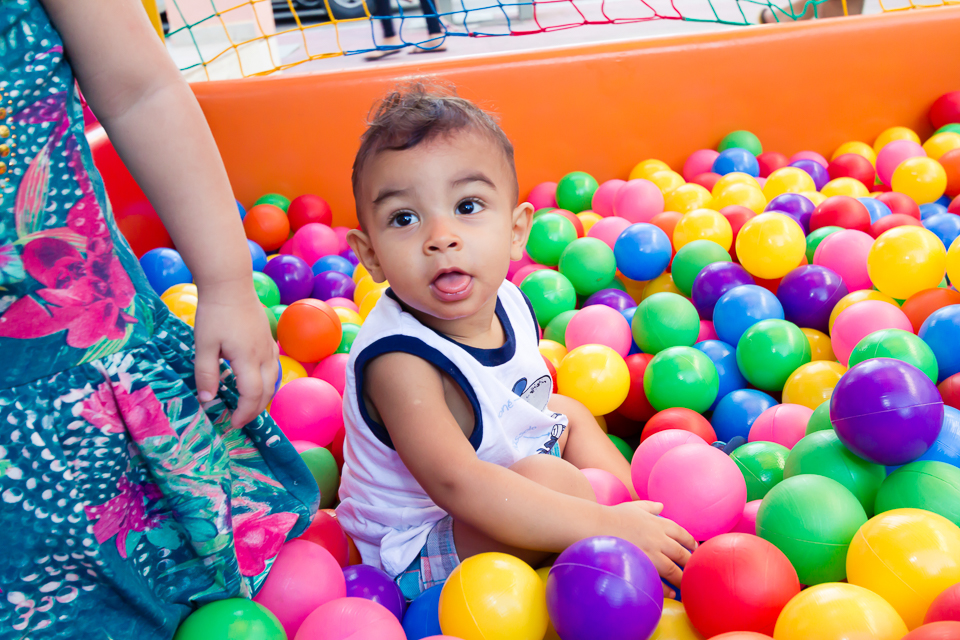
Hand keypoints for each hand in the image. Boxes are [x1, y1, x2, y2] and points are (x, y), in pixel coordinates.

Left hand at [193, 279, 278, 426]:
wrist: (230, 284)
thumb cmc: (214, 313)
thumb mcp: (204, 345)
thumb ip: (206, 374)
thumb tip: (208, 400)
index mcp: (247, 359)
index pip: (252, 395)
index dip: (244, 413)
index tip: (233, 423)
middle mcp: (264, 356)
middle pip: (267, 391)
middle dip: (255, 410)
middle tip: (240, 419)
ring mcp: (268, 347)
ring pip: (274, 379)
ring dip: (263, 397)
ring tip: (248, 405)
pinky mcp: (268, 339)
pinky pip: (273, 367)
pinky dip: (266, 381)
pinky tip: (254, 380)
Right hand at [606, 500, 696, 597]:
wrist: (594, 526)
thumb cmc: (612, 516)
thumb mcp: (634, 507)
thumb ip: (649, 506)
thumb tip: (661, 505)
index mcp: (659, 523)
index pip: (682, 534)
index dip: (691, 542)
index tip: (695, 549)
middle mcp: (658, 538)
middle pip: (681, 553)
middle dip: (690, 563)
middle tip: (696, 571)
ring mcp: (650, 553)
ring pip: (673, 569)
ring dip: (682, 579)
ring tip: (687, 586)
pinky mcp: (641, 565)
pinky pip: (658, 579)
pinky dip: (667, 587)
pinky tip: (671, 593)